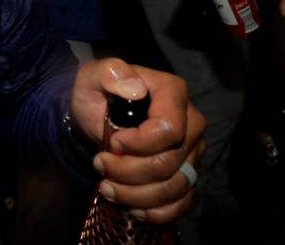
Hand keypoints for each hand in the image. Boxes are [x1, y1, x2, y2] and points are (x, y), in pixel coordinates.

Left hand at [72, 58, 205, 223]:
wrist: (94, 113)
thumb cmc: (96, 92)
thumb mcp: (93, 75)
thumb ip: (110, 72)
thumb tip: (134, 88)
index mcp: (172, 92)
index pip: (169, 129)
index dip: (140, 143)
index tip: (114, 142)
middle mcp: (191, 123)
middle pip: (169, 162)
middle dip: (129, 171)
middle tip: (100, 164)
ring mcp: (192, 152)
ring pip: (175, 187)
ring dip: (136, 194)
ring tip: (106, 187)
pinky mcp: (186, 175)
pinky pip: (181, 202)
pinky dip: (156, 211)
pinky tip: (131, 206)